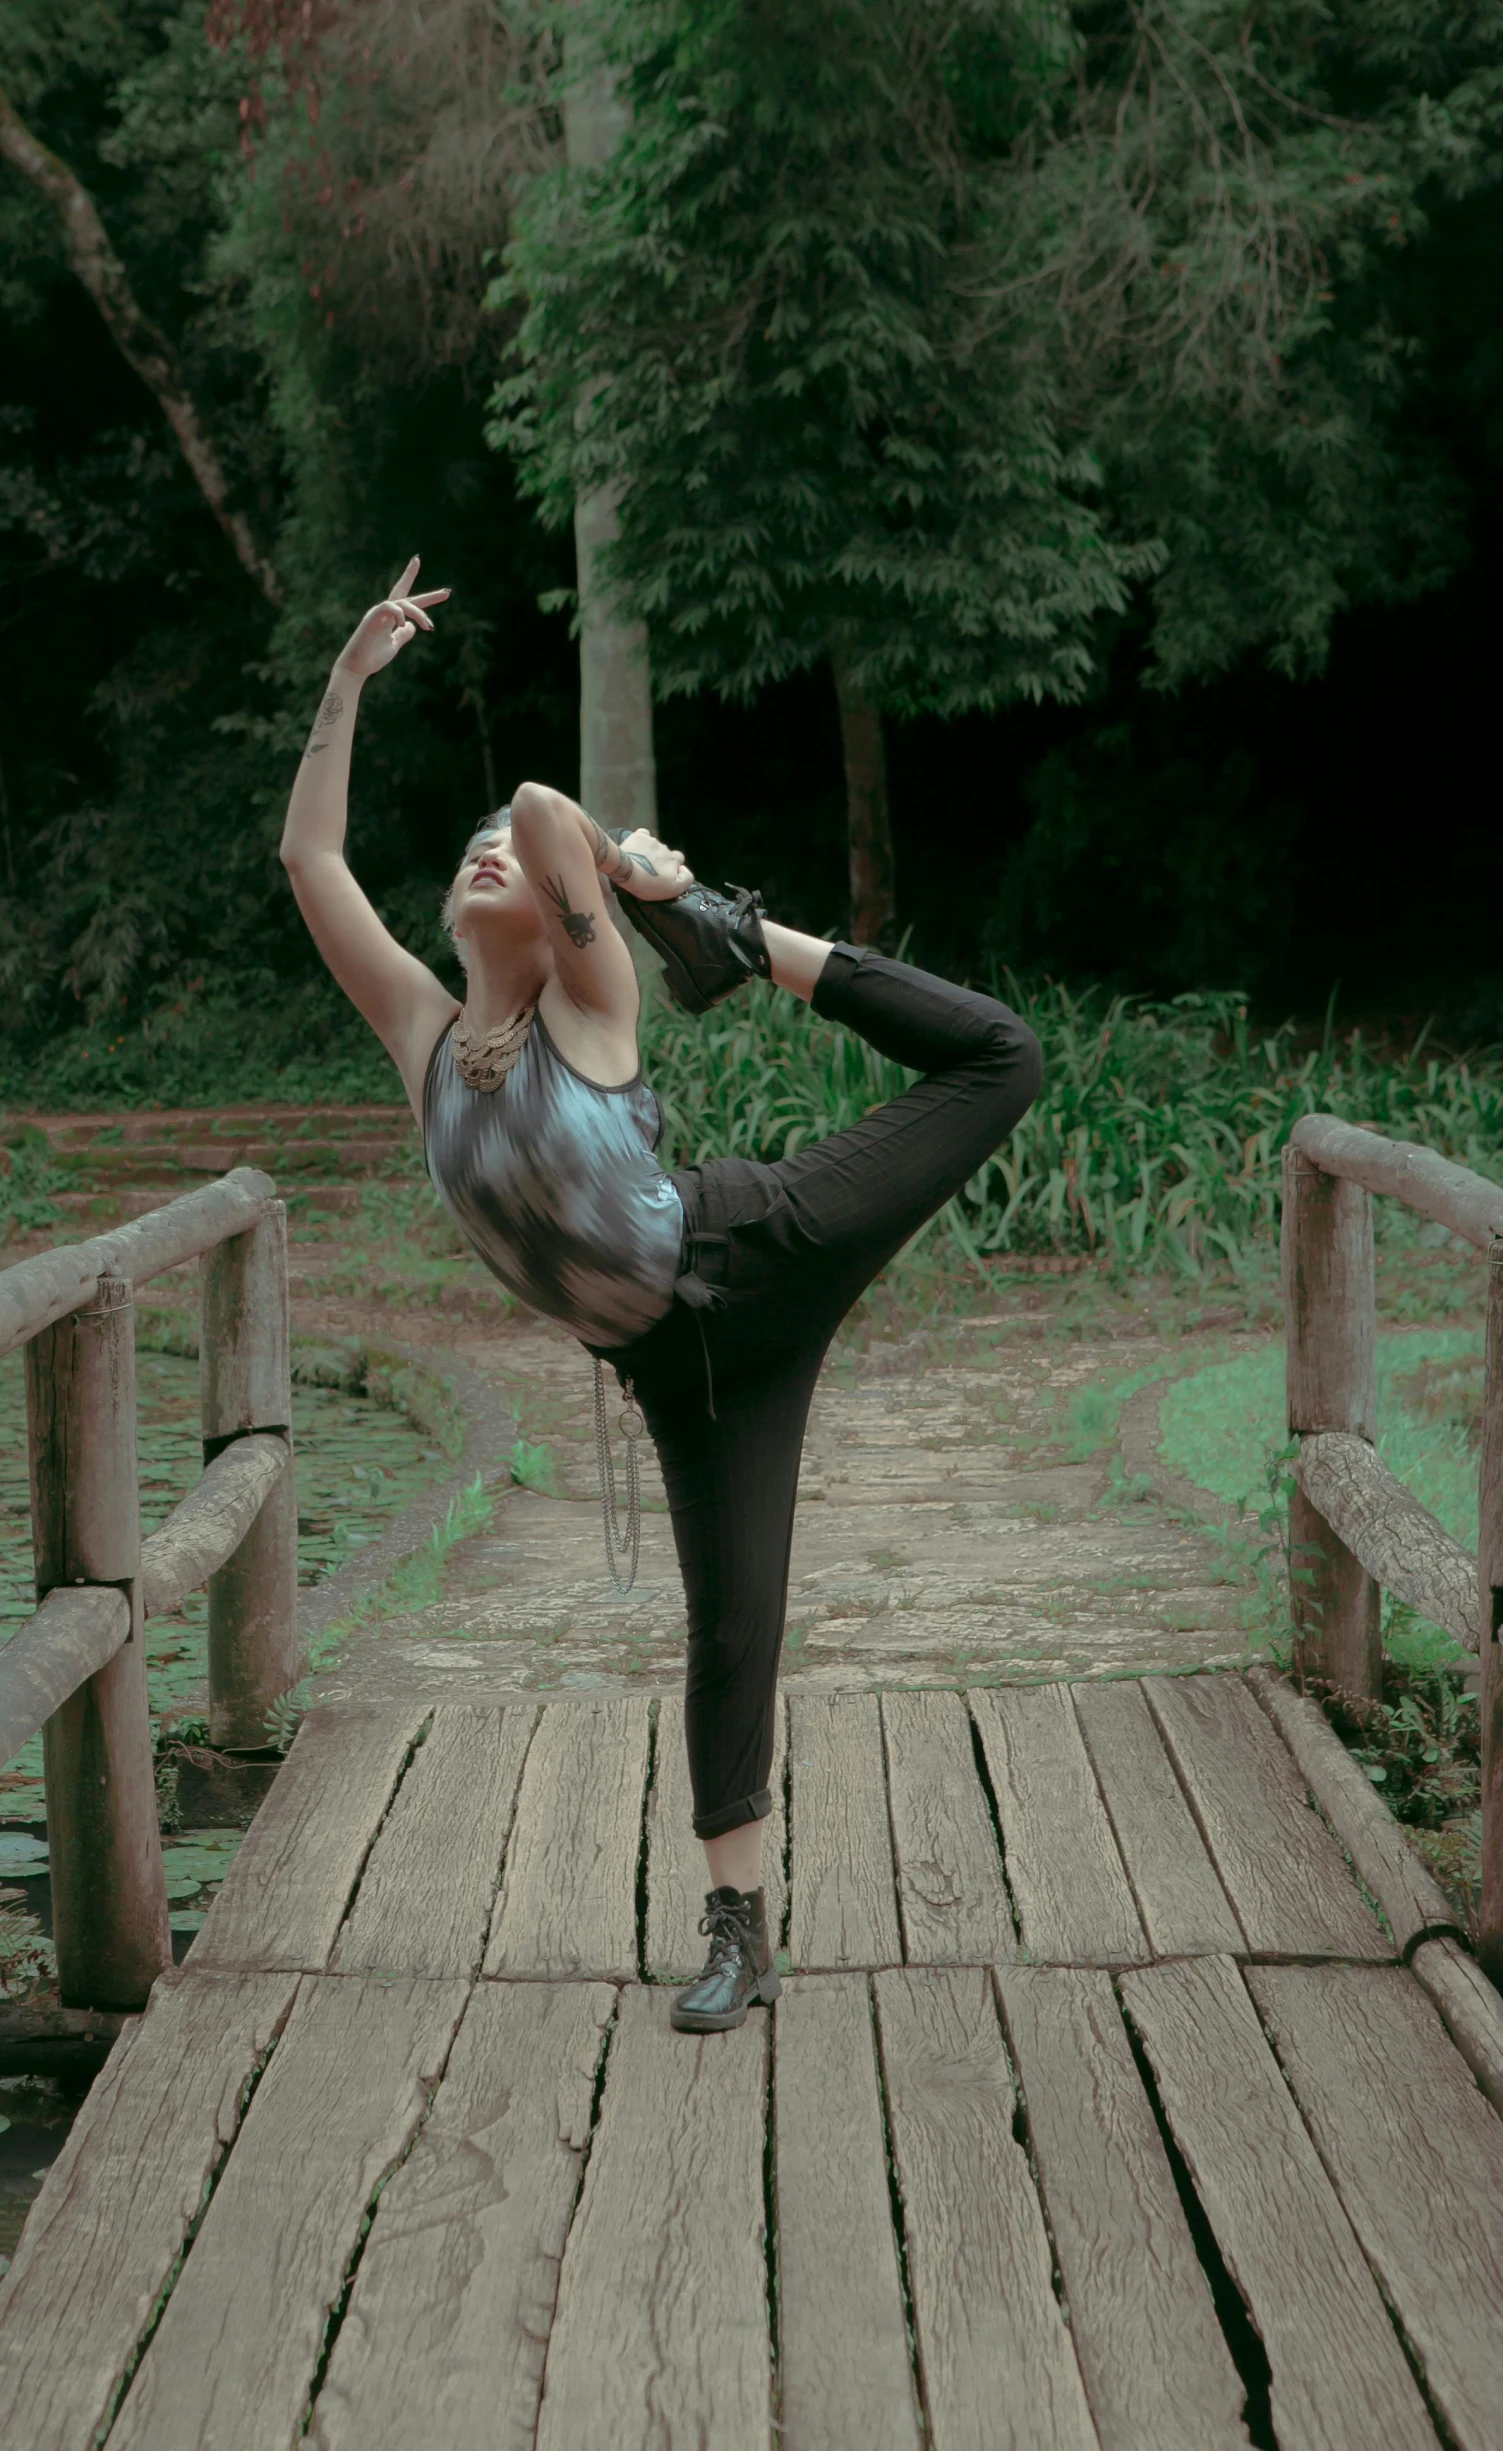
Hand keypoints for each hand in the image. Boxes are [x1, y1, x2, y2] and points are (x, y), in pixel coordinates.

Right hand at [333, 556, 449, 680]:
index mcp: (391, 617)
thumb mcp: (394, 645)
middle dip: (411, 576)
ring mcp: (378, 613)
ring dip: (418, 613)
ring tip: (429, 627)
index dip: (427, 597)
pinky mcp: (372, 617)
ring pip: (403, 603)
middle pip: (402, 590)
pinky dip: (400, 614)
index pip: (409, 601)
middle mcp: (384, 611)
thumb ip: (403, 634)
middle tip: (439, 581)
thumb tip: (412, 626)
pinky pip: (389, 607)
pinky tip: (402, 625)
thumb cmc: (372, 658)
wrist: (357, 668)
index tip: (446, 593)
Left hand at [610, 828, 695, 899]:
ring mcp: (652, 841)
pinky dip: (642, 840)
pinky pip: (644, 834)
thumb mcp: (674, 889)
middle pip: (666, 852)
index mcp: (674, 858)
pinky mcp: (639, 836)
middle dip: (660, 859)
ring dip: (651, 851)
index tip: (664, 874)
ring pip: (655, 845)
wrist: (626, 871)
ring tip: (641, 861)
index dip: (673, 866)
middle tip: (650, 870)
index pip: (680, 859)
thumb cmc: (649, 883)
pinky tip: (637, 848)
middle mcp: (666, 847)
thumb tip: (684, 868)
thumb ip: (686, 879)